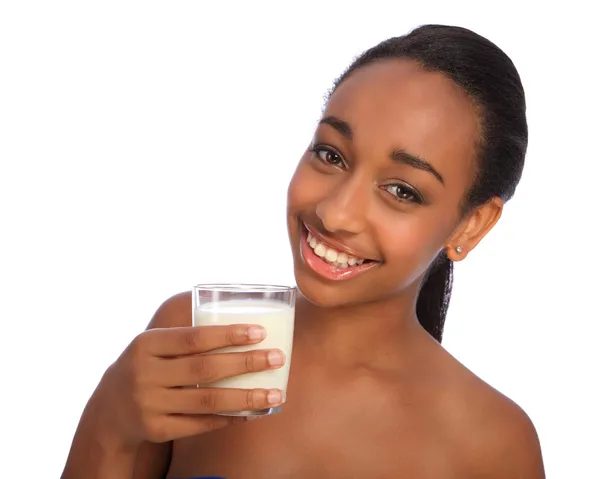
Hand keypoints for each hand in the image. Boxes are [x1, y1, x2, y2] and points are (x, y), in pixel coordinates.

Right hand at [90, 324, 284, 447]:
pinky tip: (250, 413)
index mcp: (147, 344)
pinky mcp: (156, 429)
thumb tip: (241, 326)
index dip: (228, 335)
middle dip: (247, 363)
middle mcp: (145, 374)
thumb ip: (186, 337)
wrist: (109, 410)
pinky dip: (228, 418)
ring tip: (275, 393)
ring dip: (246, 398)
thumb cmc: (146, 367)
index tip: (260, 332)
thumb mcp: (153, 345)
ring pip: (208, 401)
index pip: (194, 337)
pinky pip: (200, 424)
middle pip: (205, 369)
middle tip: (277, 358)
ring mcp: (149, 404)